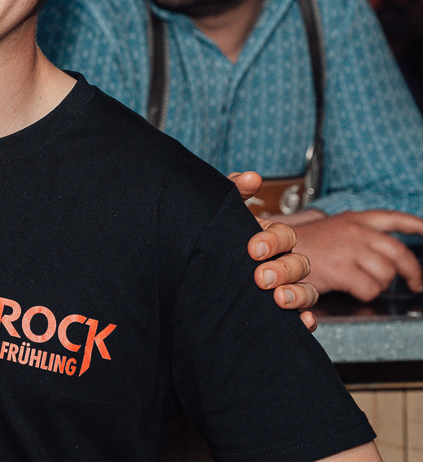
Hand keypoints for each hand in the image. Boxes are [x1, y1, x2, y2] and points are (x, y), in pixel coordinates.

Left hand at [228, 171, 317, 328]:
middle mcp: (282, 263)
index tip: (252, 248)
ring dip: (299, 294)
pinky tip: (303, 322)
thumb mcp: (220, 213)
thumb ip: (234, 190)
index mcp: (270, 238)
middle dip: (283, 270)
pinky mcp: (281, 313)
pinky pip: (304, 319)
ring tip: (279, 299)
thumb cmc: (214, 238)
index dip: (273, 241)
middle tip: (261, 277)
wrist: (191, 273)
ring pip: (308, 290)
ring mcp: (284, 287)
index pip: (284, 236)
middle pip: (299, 264)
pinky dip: (307, 321)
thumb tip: (250, 177)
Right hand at [278, 209, 422, 301]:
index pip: (395, 219)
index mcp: (355, 219)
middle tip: (415, 283)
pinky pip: (370, 289)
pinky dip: (365, 294)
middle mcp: (357, 231)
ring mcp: (350, 249)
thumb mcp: (330, 230)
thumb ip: (356, 237)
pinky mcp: (342, 269)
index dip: (417, 226)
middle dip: (413, 272)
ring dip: (380, 285)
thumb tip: (379, 252)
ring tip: (366, 286)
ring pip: (387, 274)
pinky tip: (352, 291)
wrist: (270, 248)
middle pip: (401, 252)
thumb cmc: (299, 244)